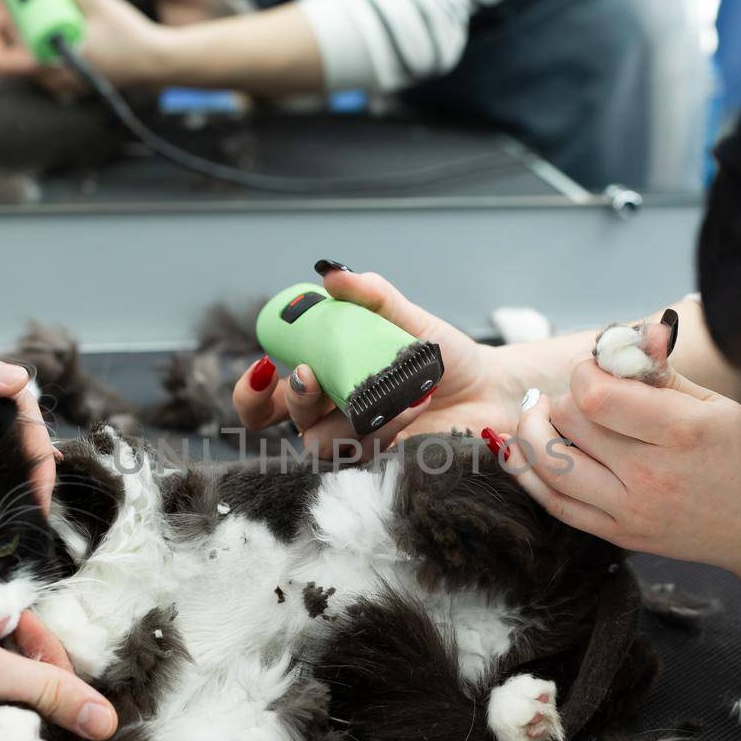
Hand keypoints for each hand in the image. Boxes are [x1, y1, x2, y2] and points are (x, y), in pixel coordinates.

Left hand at [0, 0, 170, 94]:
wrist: (158, 61)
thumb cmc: (132, 38)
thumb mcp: (100, 2)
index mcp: (54, 65)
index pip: (4, 52)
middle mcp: (54, 80)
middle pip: (8, 56)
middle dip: (2, 21)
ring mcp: (62, 83)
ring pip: (24, 59)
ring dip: (19, 30)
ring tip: (24, 1)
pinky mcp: (72, 79)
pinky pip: (41, 60)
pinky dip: (35, 37)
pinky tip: (46, 15)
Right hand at [231, 267, 531, 460]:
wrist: (490, 390)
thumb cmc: (443, 356)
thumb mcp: (406, 317)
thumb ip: (370, 295)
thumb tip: (331, 272)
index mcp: (324, 383)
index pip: (265, 401)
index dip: (251, 393)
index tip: (265, 367)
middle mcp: (333, 419)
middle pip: (287, 423)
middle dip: (294, 400)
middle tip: (311, 375)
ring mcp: (358, 447)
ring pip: (324, 443)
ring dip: (357, 413)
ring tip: (401, 389)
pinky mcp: (384, 468)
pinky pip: (367, 458)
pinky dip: (389, 429)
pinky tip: (415, 407)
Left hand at [499, 355, 740, 584]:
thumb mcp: (715, 403)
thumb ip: (662, 372)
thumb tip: (630, 335)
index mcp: (679, 431)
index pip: (595, 395)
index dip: (581, 374)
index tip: (592, 372)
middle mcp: (650, 474)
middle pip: (567, 425)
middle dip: (560, 401)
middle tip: (571, 397)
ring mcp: (631, 510)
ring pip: (549, 466)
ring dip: (533, 435)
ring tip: (539, 418)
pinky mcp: (620, 535)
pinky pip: (556, 505)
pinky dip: (531, 476)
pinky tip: (526, 454)